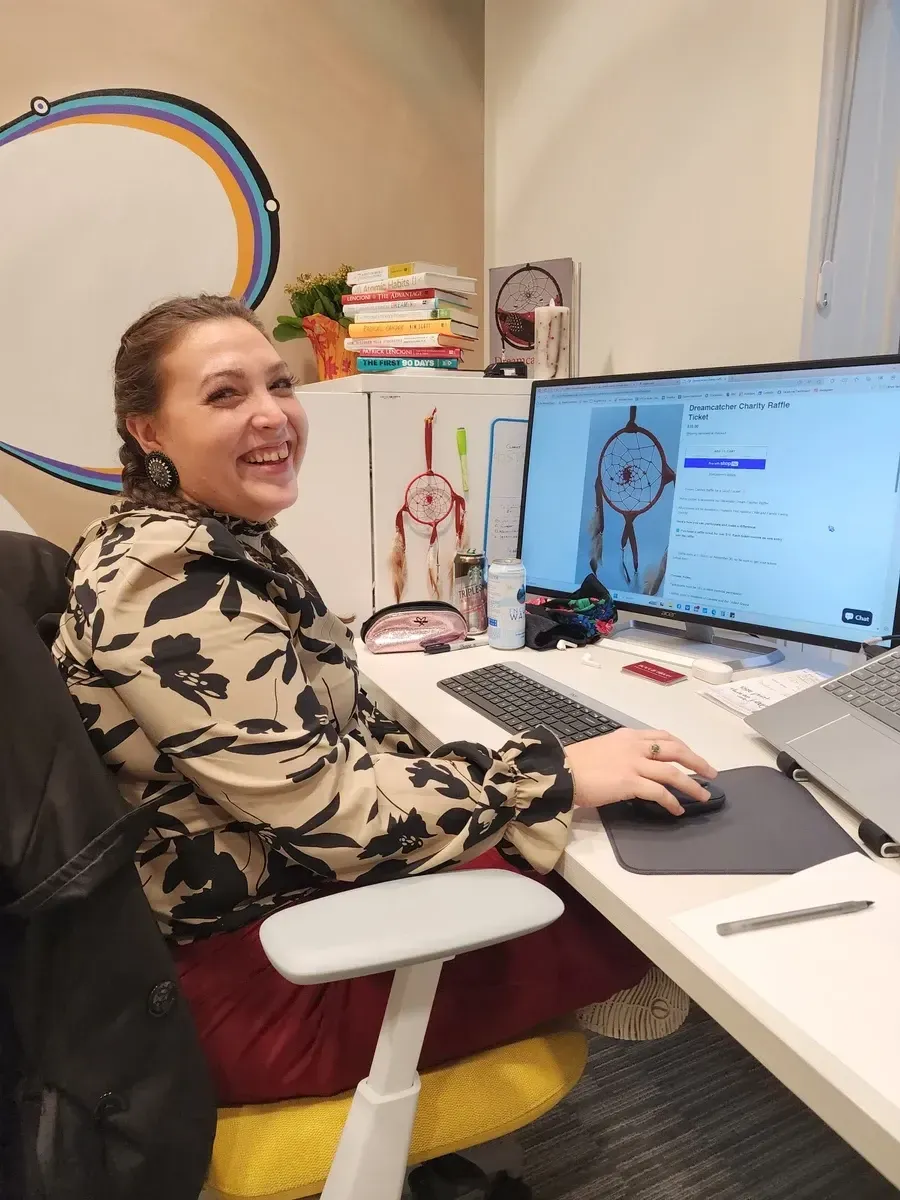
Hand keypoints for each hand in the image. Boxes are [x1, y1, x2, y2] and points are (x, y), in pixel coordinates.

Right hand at [565, 729, 716, 815]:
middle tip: (710, 772)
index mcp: (627, 736)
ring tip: (703, 794)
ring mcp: (633, 763)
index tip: (690, 755)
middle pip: (675, 749)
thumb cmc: (573, 763)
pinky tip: (677, 809)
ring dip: (691, 784)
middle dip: (696, 761)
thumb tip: (631, 766)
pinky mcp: (630, 782)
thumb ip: (620, 753)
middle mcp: (634, 746)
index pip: (662, 737)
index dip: (681, 746)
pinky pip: (659, 792)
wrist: (558, 771)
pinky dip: (672, 801)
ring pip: (672, 772)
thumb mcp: (601, 748)